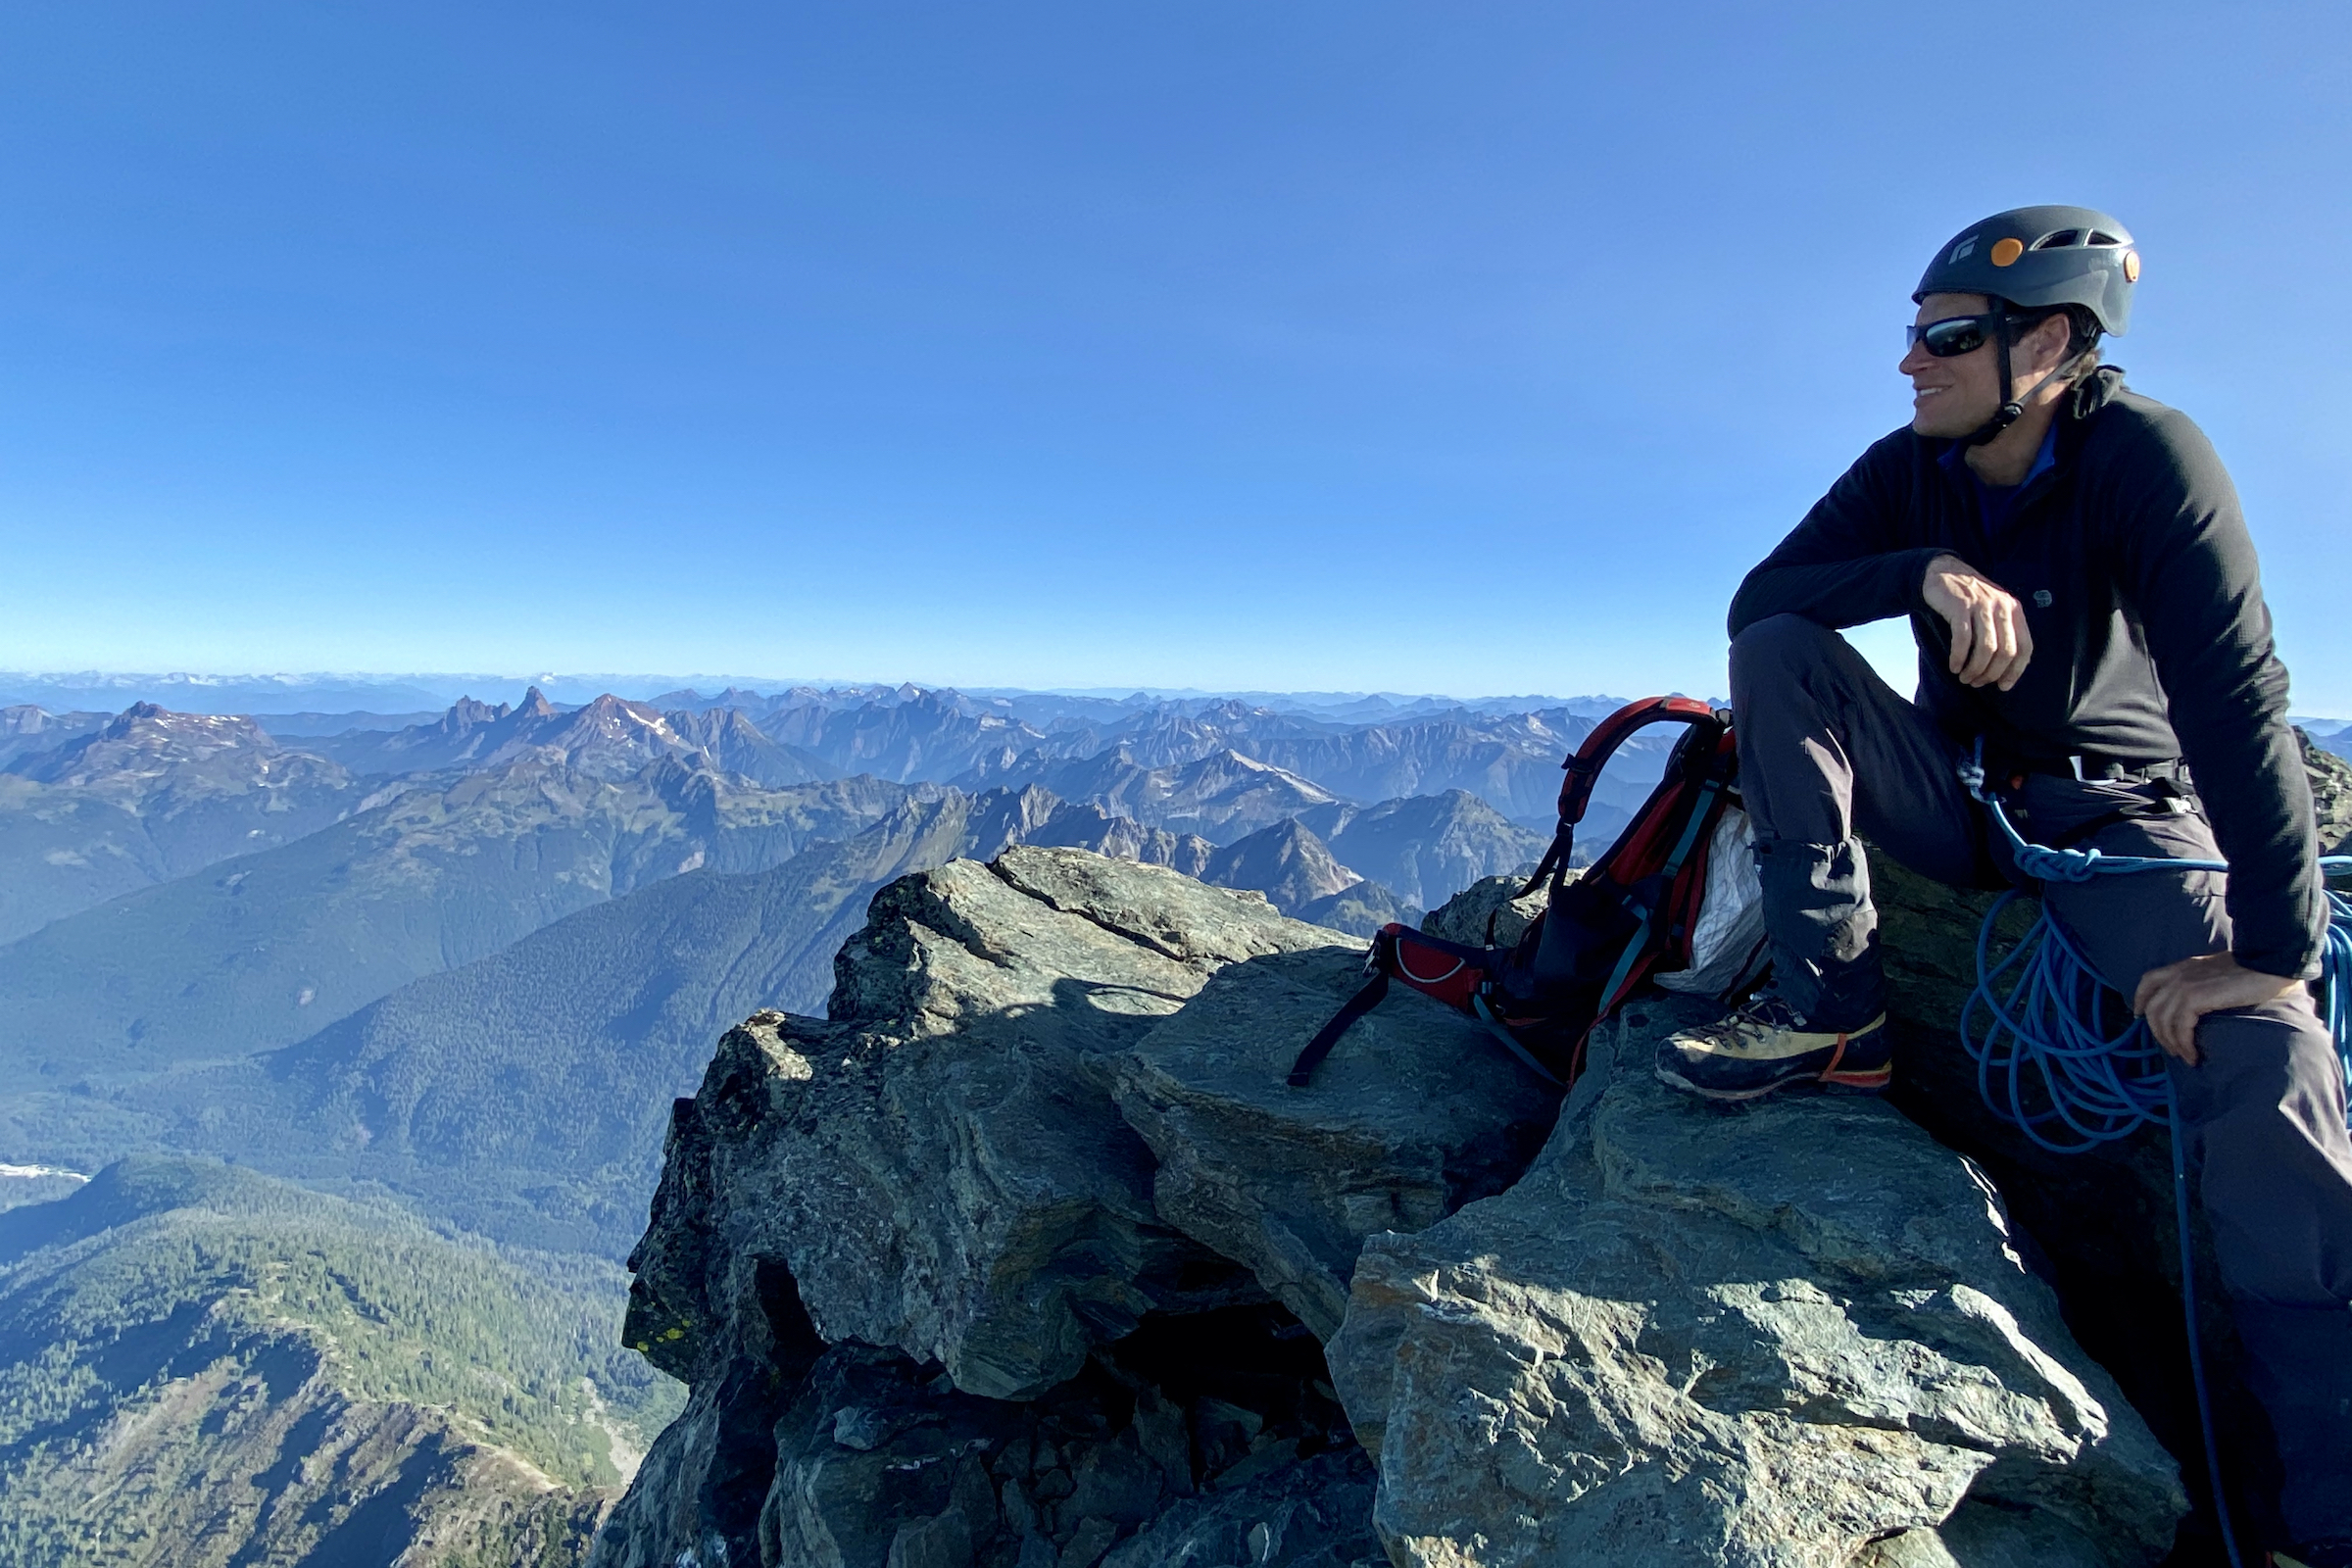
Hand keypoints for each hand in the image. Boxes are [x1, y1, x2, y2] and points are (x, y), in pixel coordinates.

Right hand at [1922, 554, 2034, 690]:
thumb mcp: (1993, 609)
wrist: (1943, 572)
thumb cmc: (1968, 598)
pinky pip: (1963, 639)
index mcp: (2014, 610)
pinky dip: (1958, 657)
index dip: (2016, 671)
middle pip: (2005, 651)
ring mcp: (1982, 606)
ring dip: (1975, 669)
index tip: (2003, 686)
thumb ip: (2002, 631)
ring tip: (1964, 678)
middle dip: (1991, 673)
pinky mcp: (1961, 607)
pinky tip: (1953, 667)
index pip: (2025, 647)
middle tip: (1976, 683)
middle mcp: (2002, 608)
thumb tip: (2004, 668)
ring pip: (1986, 648)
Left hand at [2131, 952, 2301, 1064]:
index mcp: (2182, 967)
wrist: (2268, 963)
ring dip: (2172, 1044)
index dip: (2140, 999)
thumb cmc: (2252, 970)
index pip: (2148, 981)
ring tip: (2186, 1057)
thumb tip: (2198, 1004)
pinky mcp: (2194, 998)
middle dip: (2158, 1032)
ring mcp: (2183, 985)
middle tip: (2172, 1050)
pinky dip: (2184, 1045)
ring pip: (2163, 1021)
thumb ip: (2202, 983)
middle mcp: (2178, 975)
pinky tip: (2194, 1056)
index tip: (2138, 1016)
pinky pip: (2179, 1028)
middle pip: (2152, 1008)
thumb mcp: (2217, 973)